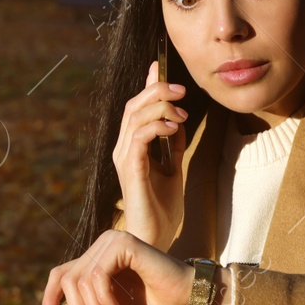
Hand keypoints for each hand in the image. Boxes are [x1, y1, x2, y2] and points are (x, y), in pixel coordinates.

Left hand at [40, 229, 201, 304]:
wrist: (185, 302)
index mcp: (96, 260)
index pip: (60, 275)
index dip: (49, 297)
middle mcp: (100, 247)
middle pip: (68, 280)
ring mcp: (111, 241)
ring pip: (81, 281)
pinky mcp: (123, 242)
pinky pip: (97, 275)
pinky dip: (103, 298)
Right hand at [112, 61, 187, 251]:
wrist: (156, 238)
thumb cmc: (162, 209)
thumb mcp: (173, 168)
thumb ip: (172, 145)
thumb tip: (177, 120)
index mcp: (132, 147)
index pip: (136, 107)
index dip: (147, 84)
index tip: (160, 66)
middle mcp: (123, 148)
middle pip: (134, 104)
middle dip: (157, 90)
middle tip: (181, 90)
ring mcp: (124, 158)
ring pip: (135, 115)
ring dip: (160, 106)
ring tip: (181, 113)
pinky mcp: (130, 169)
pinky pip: (139, 136)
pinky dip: (157, 126)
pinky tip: (172, 127)